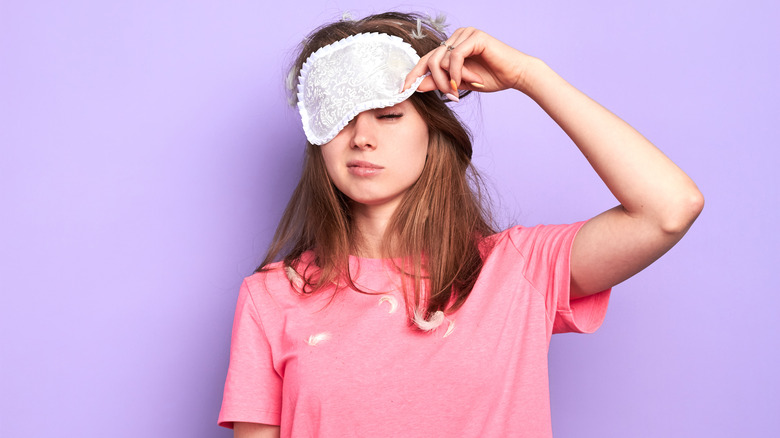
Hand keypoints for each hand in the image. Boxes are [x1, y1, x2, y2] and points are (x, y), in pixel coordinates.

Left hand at [403, 27, 535, 96]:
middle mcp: (456, 36)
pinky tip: (463, 83)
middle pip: (430, 60)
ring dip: (448, 80)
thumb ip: (439, 82)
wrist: (516, 75)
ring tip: (459, 90)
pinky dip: (456, 73)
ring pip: (441, 60)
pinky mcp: (474, 36)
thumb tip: (416, 85)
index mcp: (452, 45)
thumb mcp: (459, 83)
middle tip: (449, 96)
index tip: (403, 89)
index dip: (413, 74)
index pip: (426, 59)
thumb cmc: (491, 78)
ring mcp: (465, 34)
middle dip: (436, 82)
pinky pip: (455, 57)